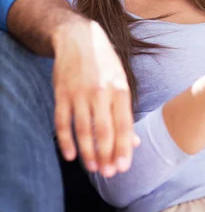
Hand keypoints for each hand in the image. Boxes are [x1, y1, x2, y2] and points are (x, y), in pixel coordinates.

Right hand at [52, 19, 139, 176]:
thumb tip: (135, 142)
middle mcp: (101, 92)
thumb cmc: (105, 63)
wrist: (79, 38)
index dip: (123, 149)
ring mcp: (80, 93)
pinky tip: (70, 155)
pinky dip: (65, 141)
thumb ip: (125, 112)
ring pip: (83, 130)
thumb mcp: (121, 81)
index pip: (123, 125)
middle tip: (107, 173)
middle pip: (104, 131)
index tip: (122, 168)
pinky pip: (62, 122)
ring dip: (88, 152)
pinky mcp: (62, 93)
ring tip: (92, 168)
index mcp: (120, 89)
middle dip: (106, 156)